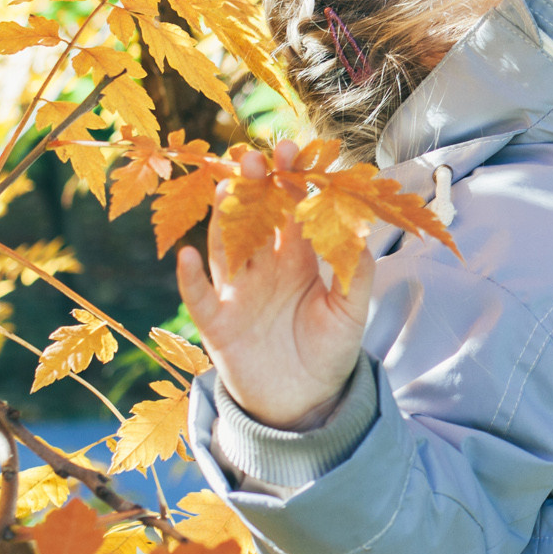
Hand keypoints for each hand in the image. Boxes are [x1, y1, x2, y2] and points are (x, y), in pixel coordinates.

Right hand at [176, 139, 372, 429]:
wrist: (306, 401)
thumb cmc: (329, 350)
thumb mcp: (351, 312)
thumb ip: (356, 274)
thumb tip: (365, 232)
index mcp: (297, 257)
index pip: (290, 208)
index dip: (289, 180)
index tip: (291, 152)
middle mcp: (263, 266)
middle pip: (253, 216)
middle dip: (252, 185)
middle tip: (253, 157)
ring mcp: (237, 291)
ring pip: (224, 244)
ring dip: (222, 217)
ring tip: (224, 188)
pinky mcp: (217, 321)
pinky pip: (198, 295)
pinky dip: (190, 276)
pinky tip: (188, 255)